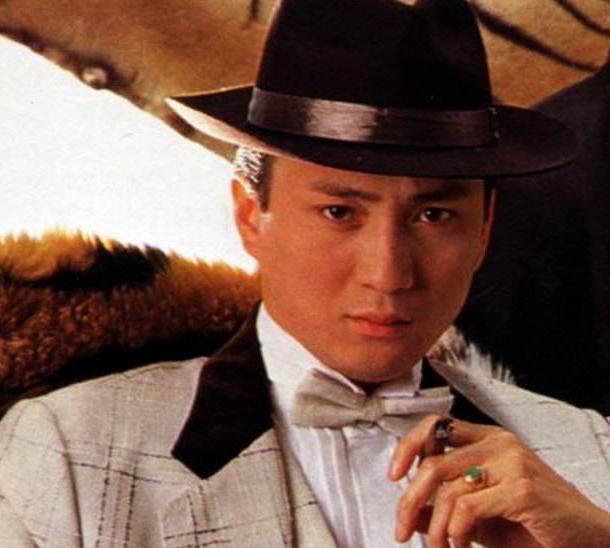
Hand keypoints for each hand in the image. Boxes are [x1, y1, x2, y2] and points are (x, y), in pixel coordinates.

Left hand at [388, 414, 609, 546]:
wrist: (587, 541)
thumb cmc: (534, 526)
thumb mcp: (482, 516)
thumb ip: (446, 508)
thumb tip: (410, 510)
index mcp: (489, 439)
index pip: (436, 426)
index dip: (407, 447)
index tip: (394, 477)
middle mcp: (499, 443)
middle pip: (433, 462)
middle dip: (409, 501)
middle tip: (401, 530)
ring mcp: (512, 462)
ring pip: (446, 489)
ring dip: (435, 528)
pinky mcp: (522, 489)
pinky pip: (467, 508)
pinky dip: (455, 533)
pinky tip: (461, 547)